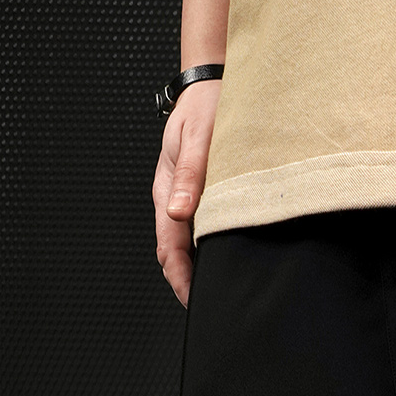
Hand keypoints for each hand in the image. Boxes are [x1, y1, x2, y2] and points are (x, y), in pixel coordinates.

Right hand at [152, 78, 221, 307]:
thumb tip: (178, 212)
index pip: (169, 248)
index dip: (181, 278)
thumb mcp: (195, 137)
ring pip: (190, 245)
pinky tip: (227, 261)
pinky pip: (203, 231)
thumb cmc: (204, 108)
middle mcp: (174, 200)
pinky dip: (212, 250)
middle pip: (177, 254)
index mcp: (167, 191)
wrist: (212, 86)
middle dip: (190, 283)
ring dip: (201, 268)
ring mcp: (187, 199)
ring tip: (222, 293)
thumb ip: (189, 174)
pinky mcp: (202, 195)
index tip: (195, 301)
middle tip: (214, 309)